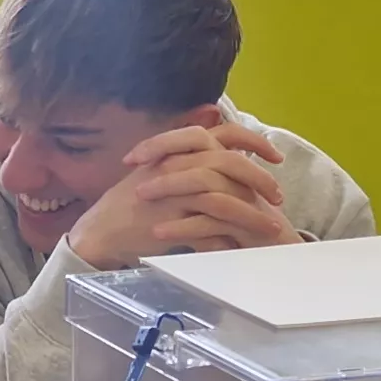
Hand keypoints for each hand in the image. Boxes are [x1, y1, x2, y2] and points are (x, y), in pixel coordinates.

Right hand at [65, 123, 295, 269]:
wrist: (102, 229)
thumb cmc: (134, 203)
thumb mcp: (162, 170)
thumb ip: (191, 158)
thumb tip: (222, 143)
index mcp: (179, 149)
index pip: (225, 133)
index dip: (255, 142)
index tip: (276, 156)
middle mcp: (178, 164)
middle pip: (230, 162)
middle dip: (260, 179)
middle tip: (278, 195)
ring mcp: (173, 191)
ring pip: (224, 196)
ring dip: (254, 213)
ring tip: (274, 227)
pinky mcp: (169, 219)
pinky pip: (208, 227)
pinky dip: (230, 237)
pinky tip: (245, 247)